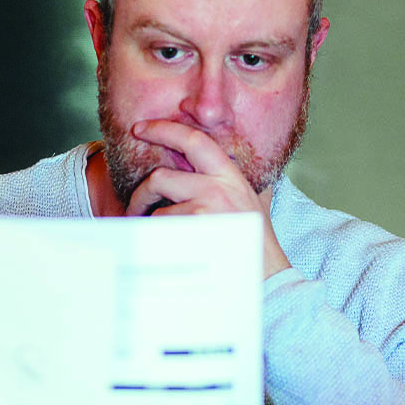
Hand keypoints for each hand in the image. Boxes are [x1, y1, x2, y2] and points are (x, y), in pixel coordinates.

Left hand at [125, 119, 291, 278]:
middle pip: (160, 177)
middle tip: (134, 208)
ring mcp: (207, 207)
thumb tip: (226, 169)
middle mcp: (218, 186)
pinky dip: (159, 242)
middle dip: (140, 195)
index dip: (163, 129)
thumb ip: (234, 184)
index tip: (140, 129)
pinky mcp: (197, 228)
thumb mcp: (251, 203)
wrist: (270, 276)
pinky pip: (162, 231)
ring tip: (159, 239)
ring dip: (152, 227)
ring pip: (158, 210)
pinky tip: (170, 251)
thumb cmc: (256, 244)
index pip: (193, 140)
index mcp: (230, 175)